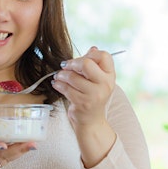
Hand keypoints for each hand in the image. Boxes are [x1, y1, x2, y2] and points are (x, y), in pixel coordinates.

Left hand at [54, 46, 117, 165]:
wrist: (91, 120)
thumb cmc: (92, 96)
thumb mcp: (97, 80)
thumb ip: (94, 64)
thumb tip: (92, 48)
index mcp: (110, 76)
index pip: (104, 56)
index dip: (90, 54)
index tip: (81, 60)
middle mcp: (105, 84)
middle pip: (87, 63)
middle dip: (73, 63)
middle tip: (66, 66)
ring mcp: (94, 95)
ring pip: (72, 76)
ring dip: (62, 75)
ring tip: (59, 76)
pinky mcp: (83, 103)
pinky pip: (66, 88)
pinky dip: (58, 84)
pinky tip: (57, 84)